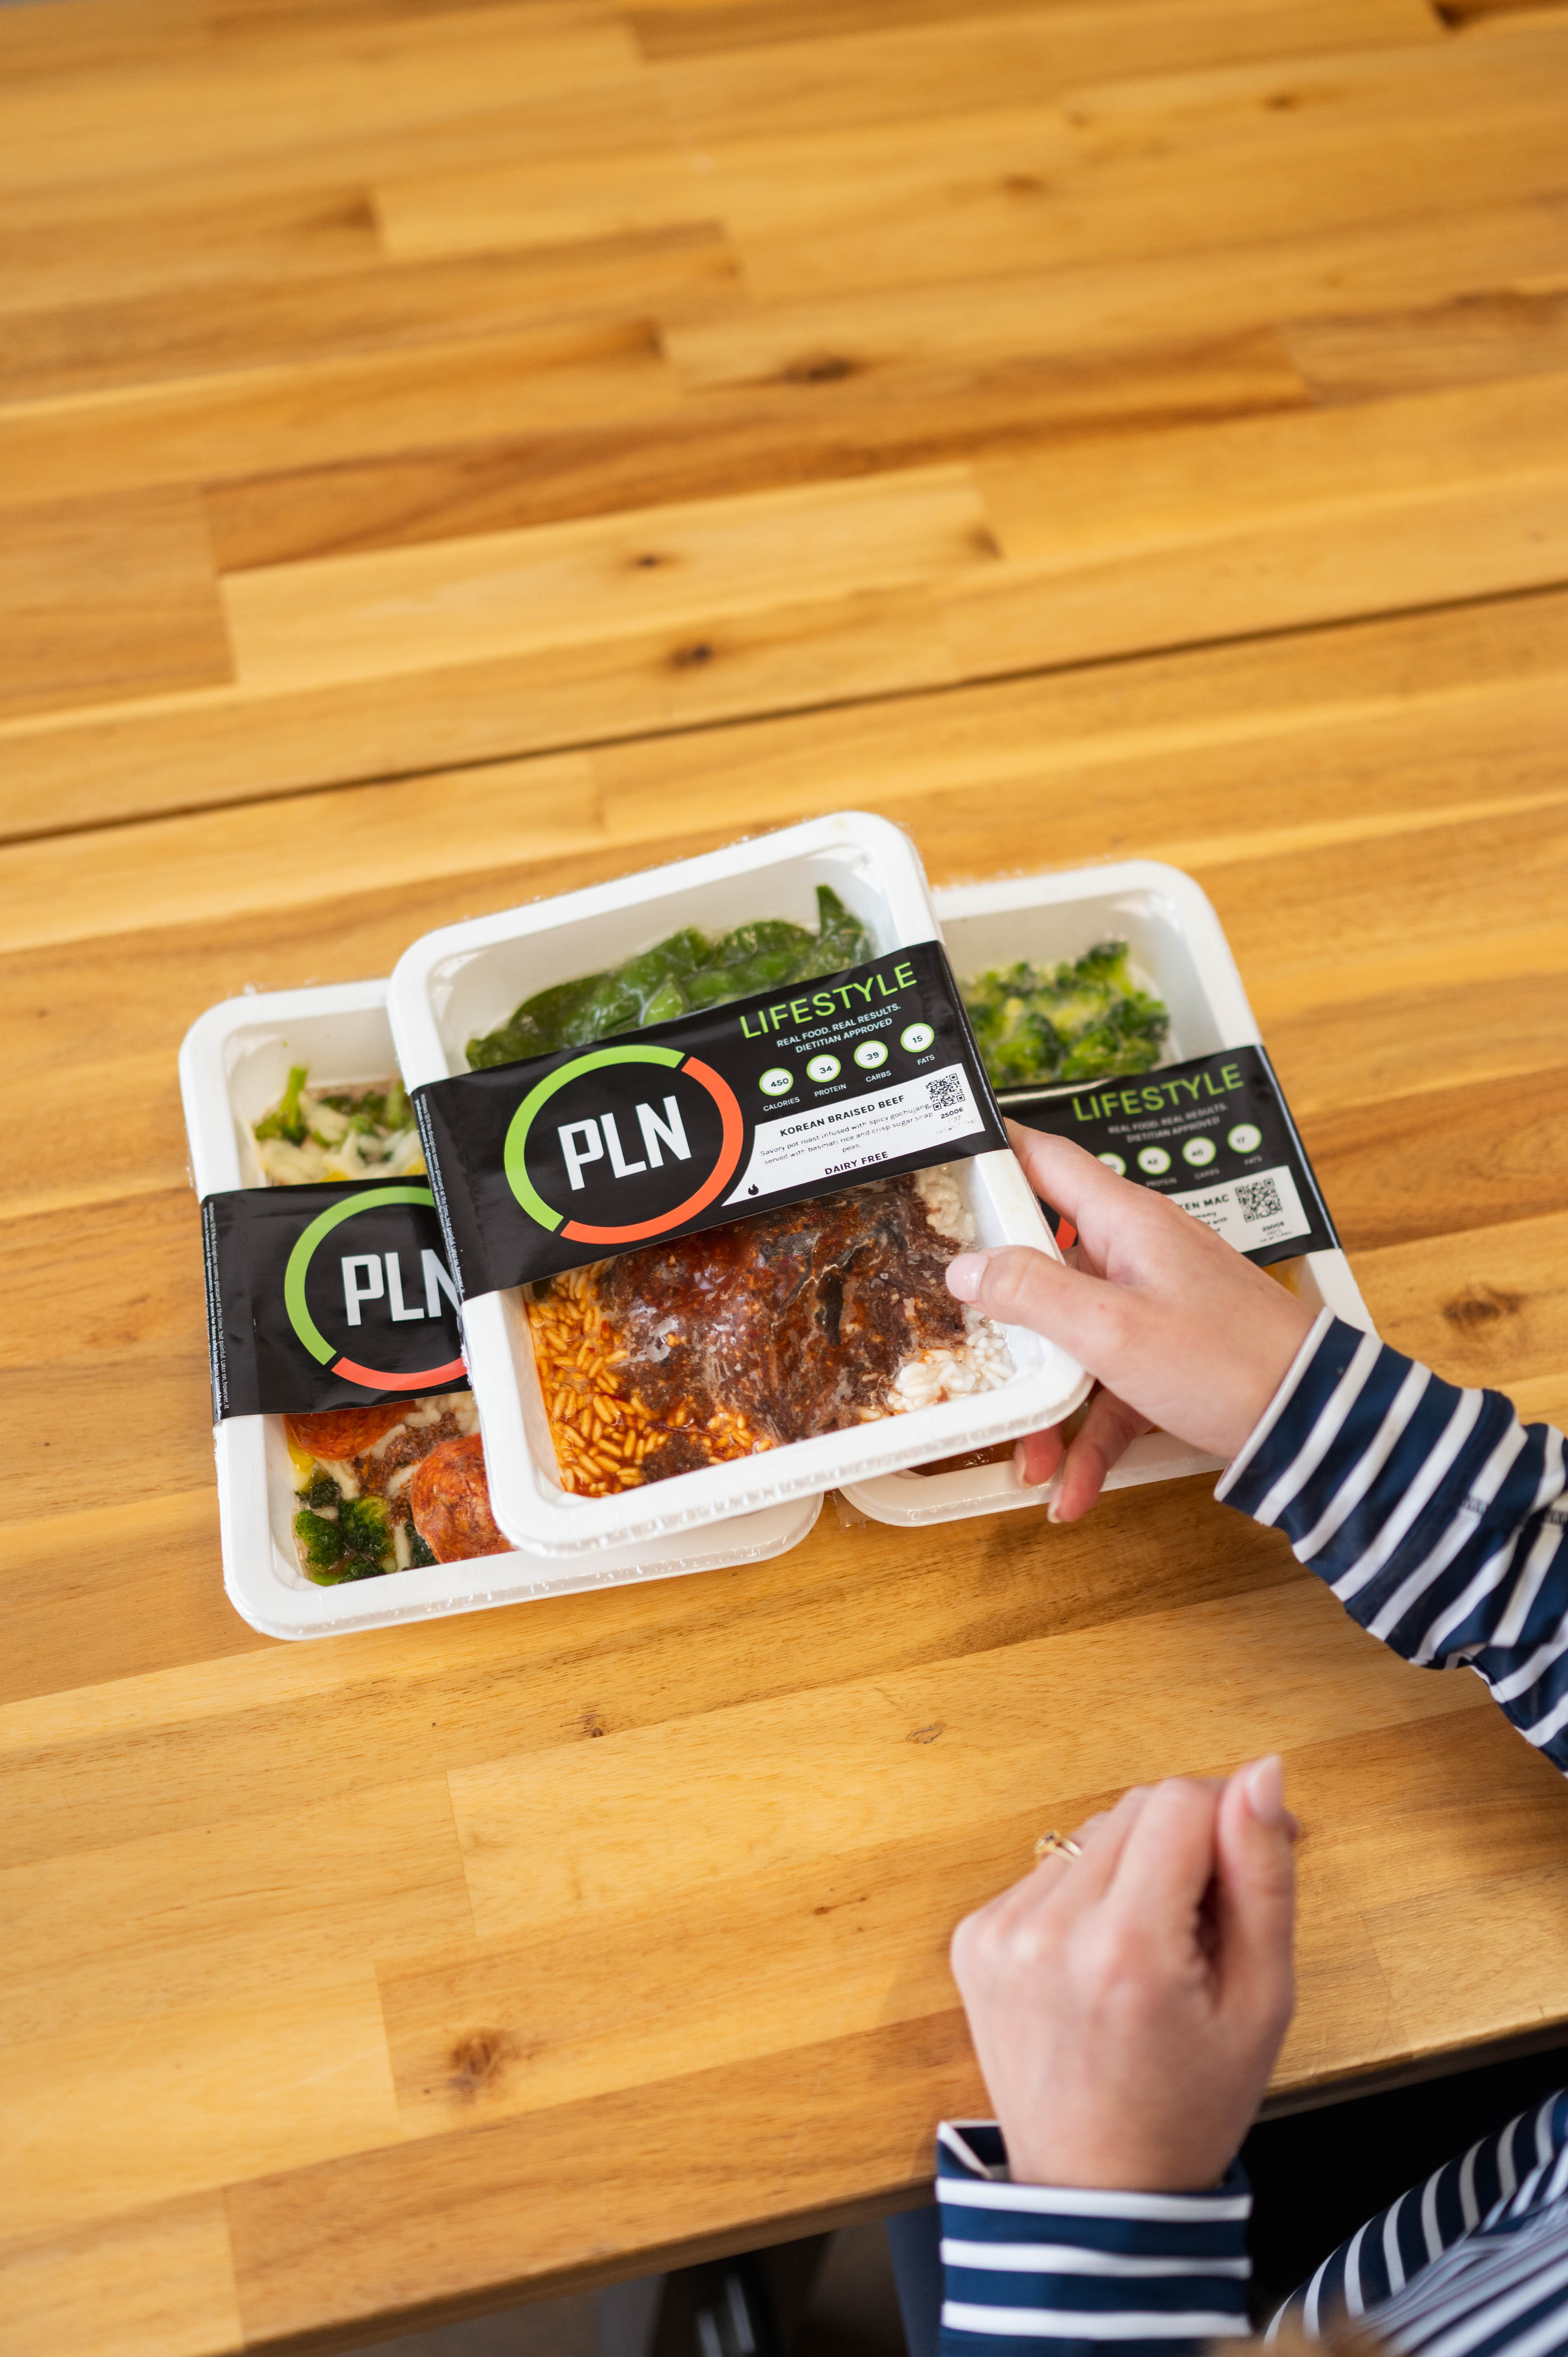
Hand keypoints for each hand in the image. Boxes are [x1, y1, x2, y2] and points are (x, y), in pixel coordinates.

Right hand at [949, 1124, 1317, 1519]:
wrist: (1316, 1424)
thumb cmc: (1230, 1361)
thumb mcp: (1113, 1328)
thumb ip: (1033, 1293)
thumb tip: (967, 1268)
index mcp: (1126, 1223)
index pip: (1046, 1160)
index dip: (994, 1150)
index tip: (941, 1159)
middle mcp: (1137, 1256)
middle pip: (1044, 1264)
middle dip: (1001, 1315)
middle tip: (952, 1331)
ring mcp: (1153, 1308)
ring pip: (1073, 1342)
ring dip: (1047, 1405)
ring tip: (1029, 1461)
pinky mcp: (1168, 1360)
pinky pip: (1110, 1394)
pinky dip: (1089, 1441)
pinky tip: (1071, 1492)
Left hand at [949, 1763, 1297, 2190]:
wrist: (1099, 2192)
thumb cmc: (1192, 2104)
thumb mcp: (1263, 1999)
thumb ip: (1262, 1873)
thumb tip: (1262, 1770)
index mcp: (1126, 1949)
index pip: (1180, 1799)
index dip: (1229, 1816)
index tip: (1253, 1860)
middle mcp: (1048, 1930)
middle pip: (1134, 1808)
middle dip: (1184, 1845)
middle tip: (1207, 1927)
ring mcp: (998, 1933)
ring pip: (1091, 1833)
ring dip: (1133, 1870)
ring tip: (1154, 1955)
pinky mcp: (972, 1939)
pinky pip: (1049, 1871)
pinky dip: (1087, 1897)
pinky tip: (1104, 1963)